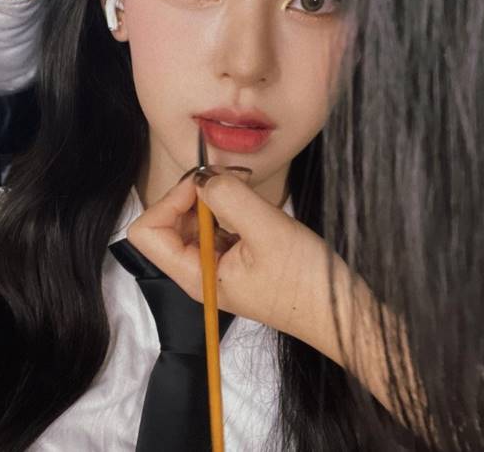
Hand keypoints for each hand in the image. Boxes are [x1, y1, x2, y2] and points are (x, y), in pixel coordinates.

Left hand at [127, 173, 328, 338]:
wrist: (340, 311)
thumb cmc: (306, 283)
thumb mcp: (268, 231)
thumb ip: (230, 198)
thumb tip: (203, 175)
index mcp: (196, 275)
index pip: (147, 233)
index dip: (168, 201)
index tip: (203, 186)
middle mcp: (199, 270)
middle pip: (168, 221)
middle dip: (192, 193)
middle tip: (228, 177)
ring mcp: (217, 263)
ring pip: (193, 218)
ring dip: (213, 196)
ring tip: (244, 185)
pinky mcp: (235, 256)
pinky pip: (216, 222)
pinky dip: (228, 204)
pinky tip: (252, 200)